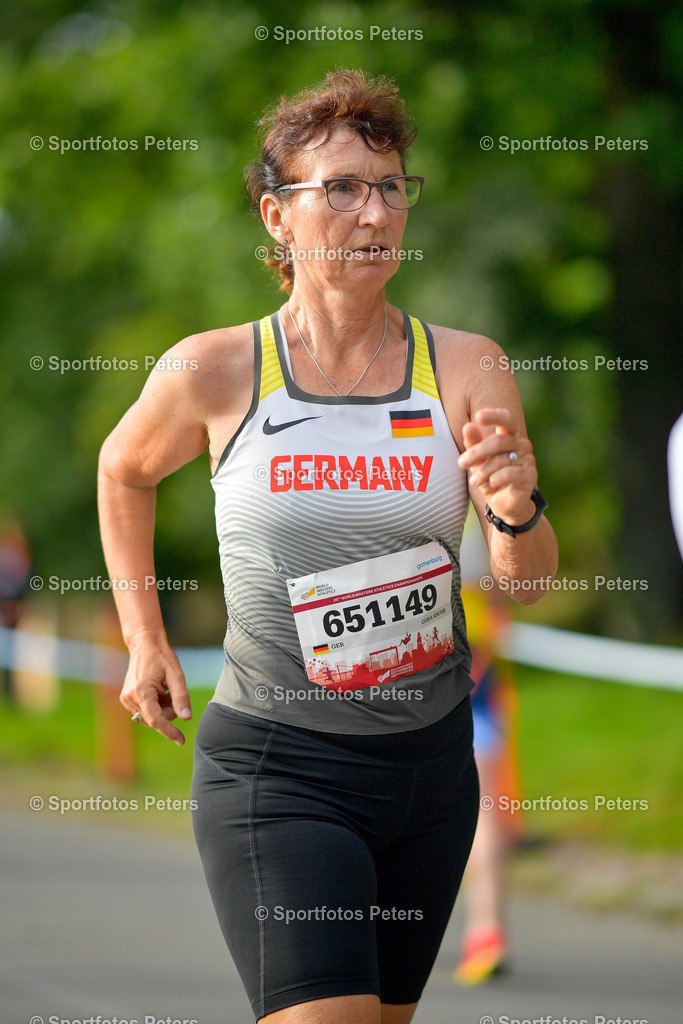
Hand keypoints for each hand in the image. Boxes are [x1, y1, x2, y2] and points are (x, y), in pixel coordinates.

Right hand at [120, 633, 191, 745]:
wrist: (144, 645)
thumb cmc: (162, 657)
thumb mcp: (177, 675)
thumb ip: (181, 697)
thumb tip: (187, 718)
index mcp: (141, 691)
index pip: (156, 721)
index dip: (170, 732)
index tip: (182, 740)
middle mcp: (130, 697)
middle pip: (155, 719)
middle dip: (169, 713)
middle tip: (174, 693)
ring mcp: (126, 699)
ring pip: (150, 717)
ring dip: (162, 709)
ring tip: (165, 689)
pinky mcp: (126, 699)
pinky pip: (145, 711)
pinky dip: (155, 706)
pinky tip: (158, 691)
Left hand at [458, 407, 537, 524]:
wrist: (504, 504)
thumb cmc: (490, 477)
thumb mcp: (478, 461)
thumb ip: (473, 444)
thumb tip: (468, 426)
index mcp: (509, 436)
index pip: (505, 419)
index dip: (494, 416)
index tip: (478, 416)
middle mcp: (521, 444)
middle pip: (499, 441)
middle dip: (477, 452)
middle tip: (461, 463)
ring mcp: (528, 459)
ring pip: (501, 459)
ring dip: (483, 471)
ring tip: (474, 481)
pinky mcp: (530, 475)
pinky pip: (509, 473)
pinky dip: (495, 478)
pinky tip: (490, 483)